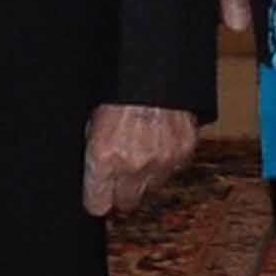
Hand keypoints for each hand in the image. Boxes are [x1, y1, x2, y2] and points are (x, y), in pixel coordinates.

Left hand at [84, 101, 197, 217]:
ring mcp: (161, 161)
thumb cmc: (117, 90)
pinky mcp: (182, 152)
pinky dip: (166, 160)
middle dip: (122, 191)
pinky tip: (159, 139)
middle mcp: (132, 165)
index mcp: (104, 157)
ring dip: (146, 174)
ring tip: (142, 148)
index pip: (98, 205)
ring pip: (151, 186)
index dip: (98, 198)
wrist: (153, 70)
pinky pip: (172, 169)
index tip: (99, 194)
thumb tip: (93, 176)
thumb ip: (94, 154)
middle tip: (121, 173)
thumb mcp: (92, 122)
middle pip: (127, 202)